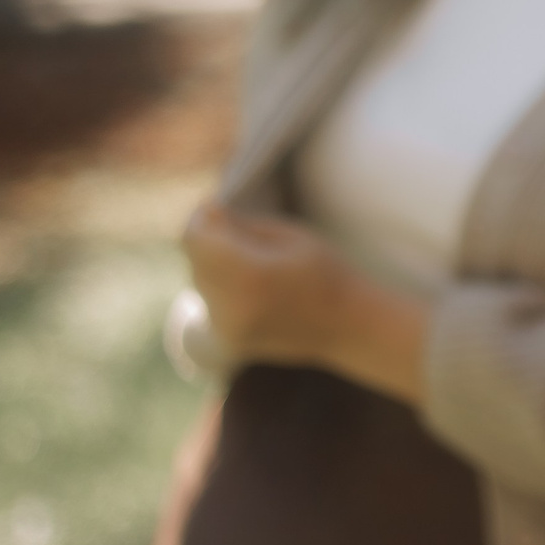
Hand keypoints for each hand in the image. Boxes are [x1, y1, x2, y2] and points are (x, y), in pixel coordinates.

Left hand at [182, 202, 352, 365]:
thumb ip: (243, 225)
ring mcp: (228, 326)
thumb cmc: (327, 273)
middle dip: (211, 239)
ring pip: (200, 280)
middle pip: (196, 258)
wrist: (348, 328)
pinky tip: (254, 286)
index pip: (196, 238)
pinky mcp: (229, 338)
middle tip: (241, 231)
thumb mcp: (290, 236)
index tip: (219, 207)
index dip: (202, 218)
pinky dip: (223, 286)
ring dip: (216, 263)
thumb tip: (206, 214)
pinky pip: (211, 300)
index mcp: (248, 274)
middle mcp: (230, 304)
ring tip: (254, 260)